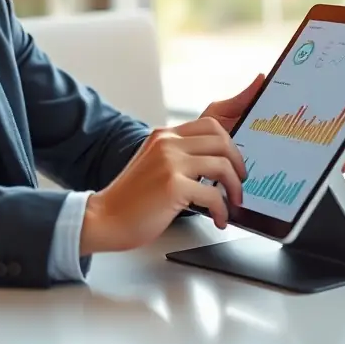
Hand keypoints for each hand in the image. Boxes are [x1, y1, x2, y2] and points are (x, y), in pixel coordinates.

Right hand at [79, 117, 247, 254]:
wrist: (105, 218)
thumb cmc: (130, 200)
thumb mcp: (153, 165)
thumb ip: (178, 158)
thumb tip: (213, 166)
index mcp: (164, 136)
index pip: (210, 124)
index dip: (231, 143)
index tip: (235, 163)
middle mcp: (167, 143)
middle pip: (222, 140)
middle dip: (238, 164)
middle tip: (239, 183)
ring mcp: (170, 162)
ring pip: (222, 165)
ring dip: (234, 187)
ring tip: (232, 203)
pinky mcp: (173, 186)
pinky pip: (213, 194)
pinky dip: (222, 210)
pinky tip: (218, 220)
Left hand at [201, 74, 344, 172]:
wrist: (189, 170)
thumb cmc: (205, 142)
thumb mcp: (219, 116)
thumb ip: (241, 100)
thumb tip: (262, 76)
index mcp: (276, 120)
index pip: (315, 110)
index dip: (341, 105)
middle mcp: (288, 140)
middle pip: (330, 133)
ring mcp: (288, 161)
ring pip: (329, 156)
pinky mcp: (284, 182)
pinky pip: (313, 178)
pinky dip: (332, 173)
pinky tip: (340, 167)